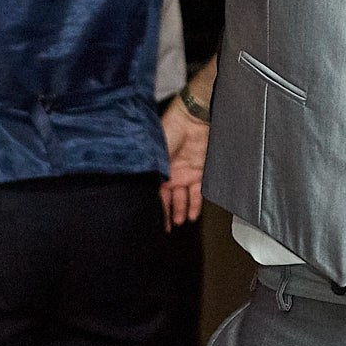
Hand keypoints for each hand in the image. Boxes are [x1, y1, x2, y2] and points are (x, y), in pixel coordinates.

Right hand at [158, 97, 208, 228]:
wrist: (193, 117)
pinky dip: (195, 204)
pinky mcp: (198, 171)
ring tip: (179, 222)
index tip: (151, 221)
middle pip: (167, 198)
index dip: (153, 208)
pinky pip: (197, 191)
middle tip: (166, 227)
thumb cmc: (171, 128)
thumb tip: (146, 191)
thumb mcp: (156, 154)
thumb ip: (153, 172)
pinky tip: (192, 214)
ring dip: (180, 211)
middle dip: (166, 213)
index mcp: (156, 168)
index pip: (153, 193)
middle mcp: (169, 172)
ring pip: (181, 197)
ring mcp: (184, 172)